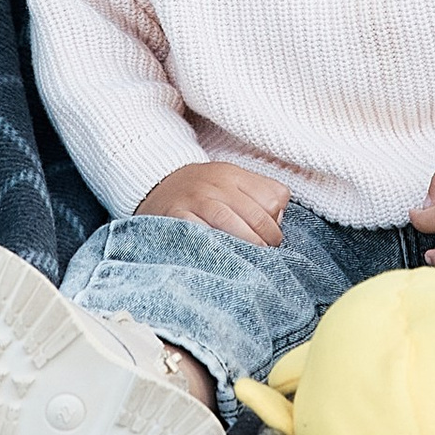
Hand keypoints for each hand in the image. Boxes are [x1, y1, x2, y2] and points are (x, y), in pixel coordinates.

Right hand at [137, 158, 290, 247]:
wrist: (155, 185)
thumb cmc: (202, 190)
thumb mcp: (231, 181)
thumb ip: (259, 194)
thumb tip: (279, 221)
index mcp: (234, 174)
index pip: (273, 198)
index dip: (277, 222)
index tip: (271, 236)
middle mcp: (216, 184)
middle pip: (256, 214)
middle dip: (267, 239)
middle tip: (266, 253)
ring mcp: (196, 200)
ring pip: (230, 222)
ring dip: (247, 245)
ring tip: (251, 259)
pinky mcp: (177, 216)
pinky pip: (201, 233)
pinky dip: (215, 247)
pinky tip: (223, 257)